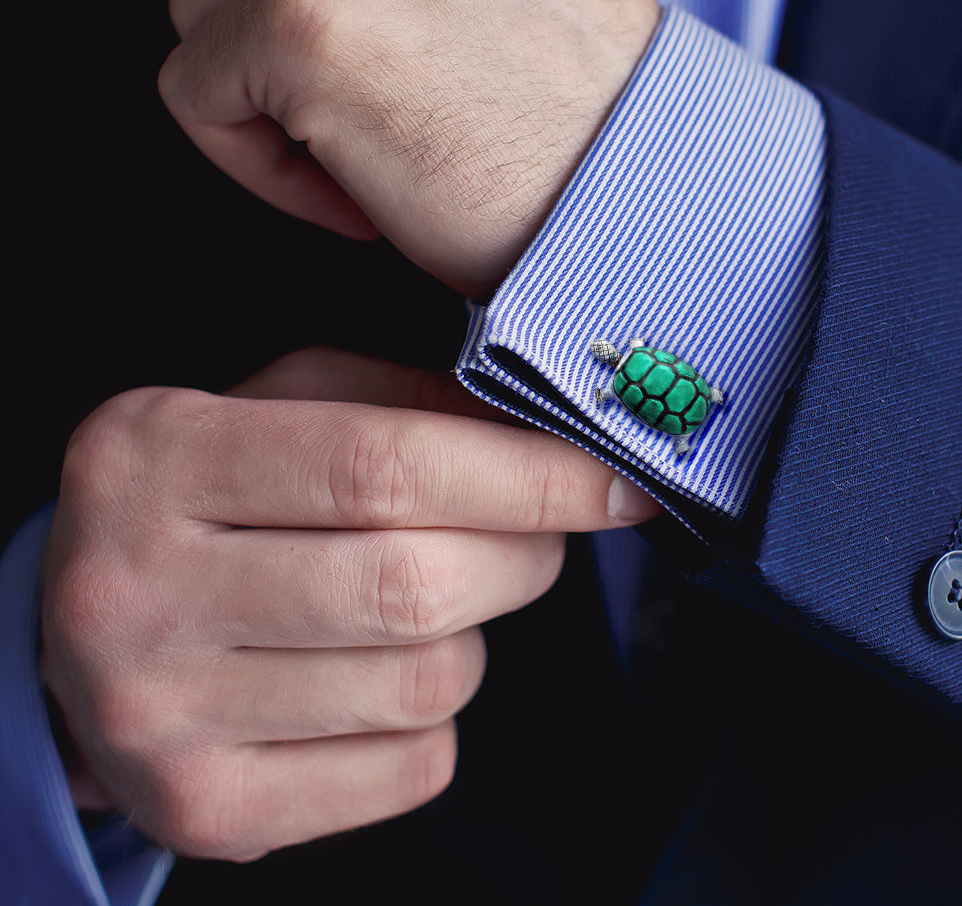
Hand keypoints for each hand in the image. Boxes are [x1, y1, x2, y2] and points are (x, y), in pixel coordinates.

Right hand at [40, 348, 659, 859]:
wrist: (92, 631)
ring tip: (425, 598)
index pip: (380, 465)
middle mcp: (139, 592)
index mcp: (159, 459)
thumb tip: (550, 439)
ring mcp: (163, 718)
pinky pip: (411, 768)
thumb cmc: (215, 497)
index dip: (525, 474)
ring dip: (472, 634)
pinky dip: (436, 716)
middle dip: (523, 554)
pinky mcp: (207, 811)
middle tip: (538, 532)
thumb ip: (411, 403)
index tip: (616, 480)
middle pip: (412, 585)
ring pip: (424, 683)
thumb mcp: (287, 407)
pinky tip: (381, 671)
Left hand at [158, 0, 658, 296]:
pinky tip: (348, 185)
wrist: (626, 194)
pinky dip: (252, 159)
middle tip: (346, 76)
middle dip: (250, 10)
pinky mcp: (302, 18)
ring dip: (264, 93)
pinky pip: (193, 90)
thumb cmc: (568, 93)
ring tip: (368, 133)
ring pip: (198, 4)